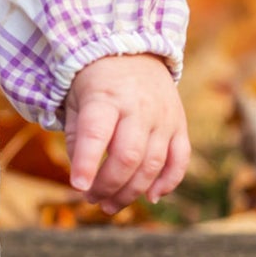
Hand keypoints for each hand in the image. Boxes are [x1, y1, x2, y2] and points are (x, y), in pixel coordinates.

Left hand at [63, 54, 189, 212]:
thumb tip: (83, 178)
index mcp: (105, 97)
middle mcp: (137, 107)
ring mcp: (163, 116)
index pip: (96, 134)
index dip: (87, 163)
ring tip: (111, 206)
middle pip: (128, 156)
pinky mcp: (179, 124)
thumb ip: (77, 137)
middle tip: (93, 200)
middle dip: (109, 186)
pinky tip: (151, 197)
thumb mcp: (75, 99)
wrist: (133, 50)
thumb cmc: (95, 81)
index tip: (78, 187)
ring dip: (132, 192)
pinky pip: (180, 159)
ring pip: (153, 164)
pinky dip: (168, 182)